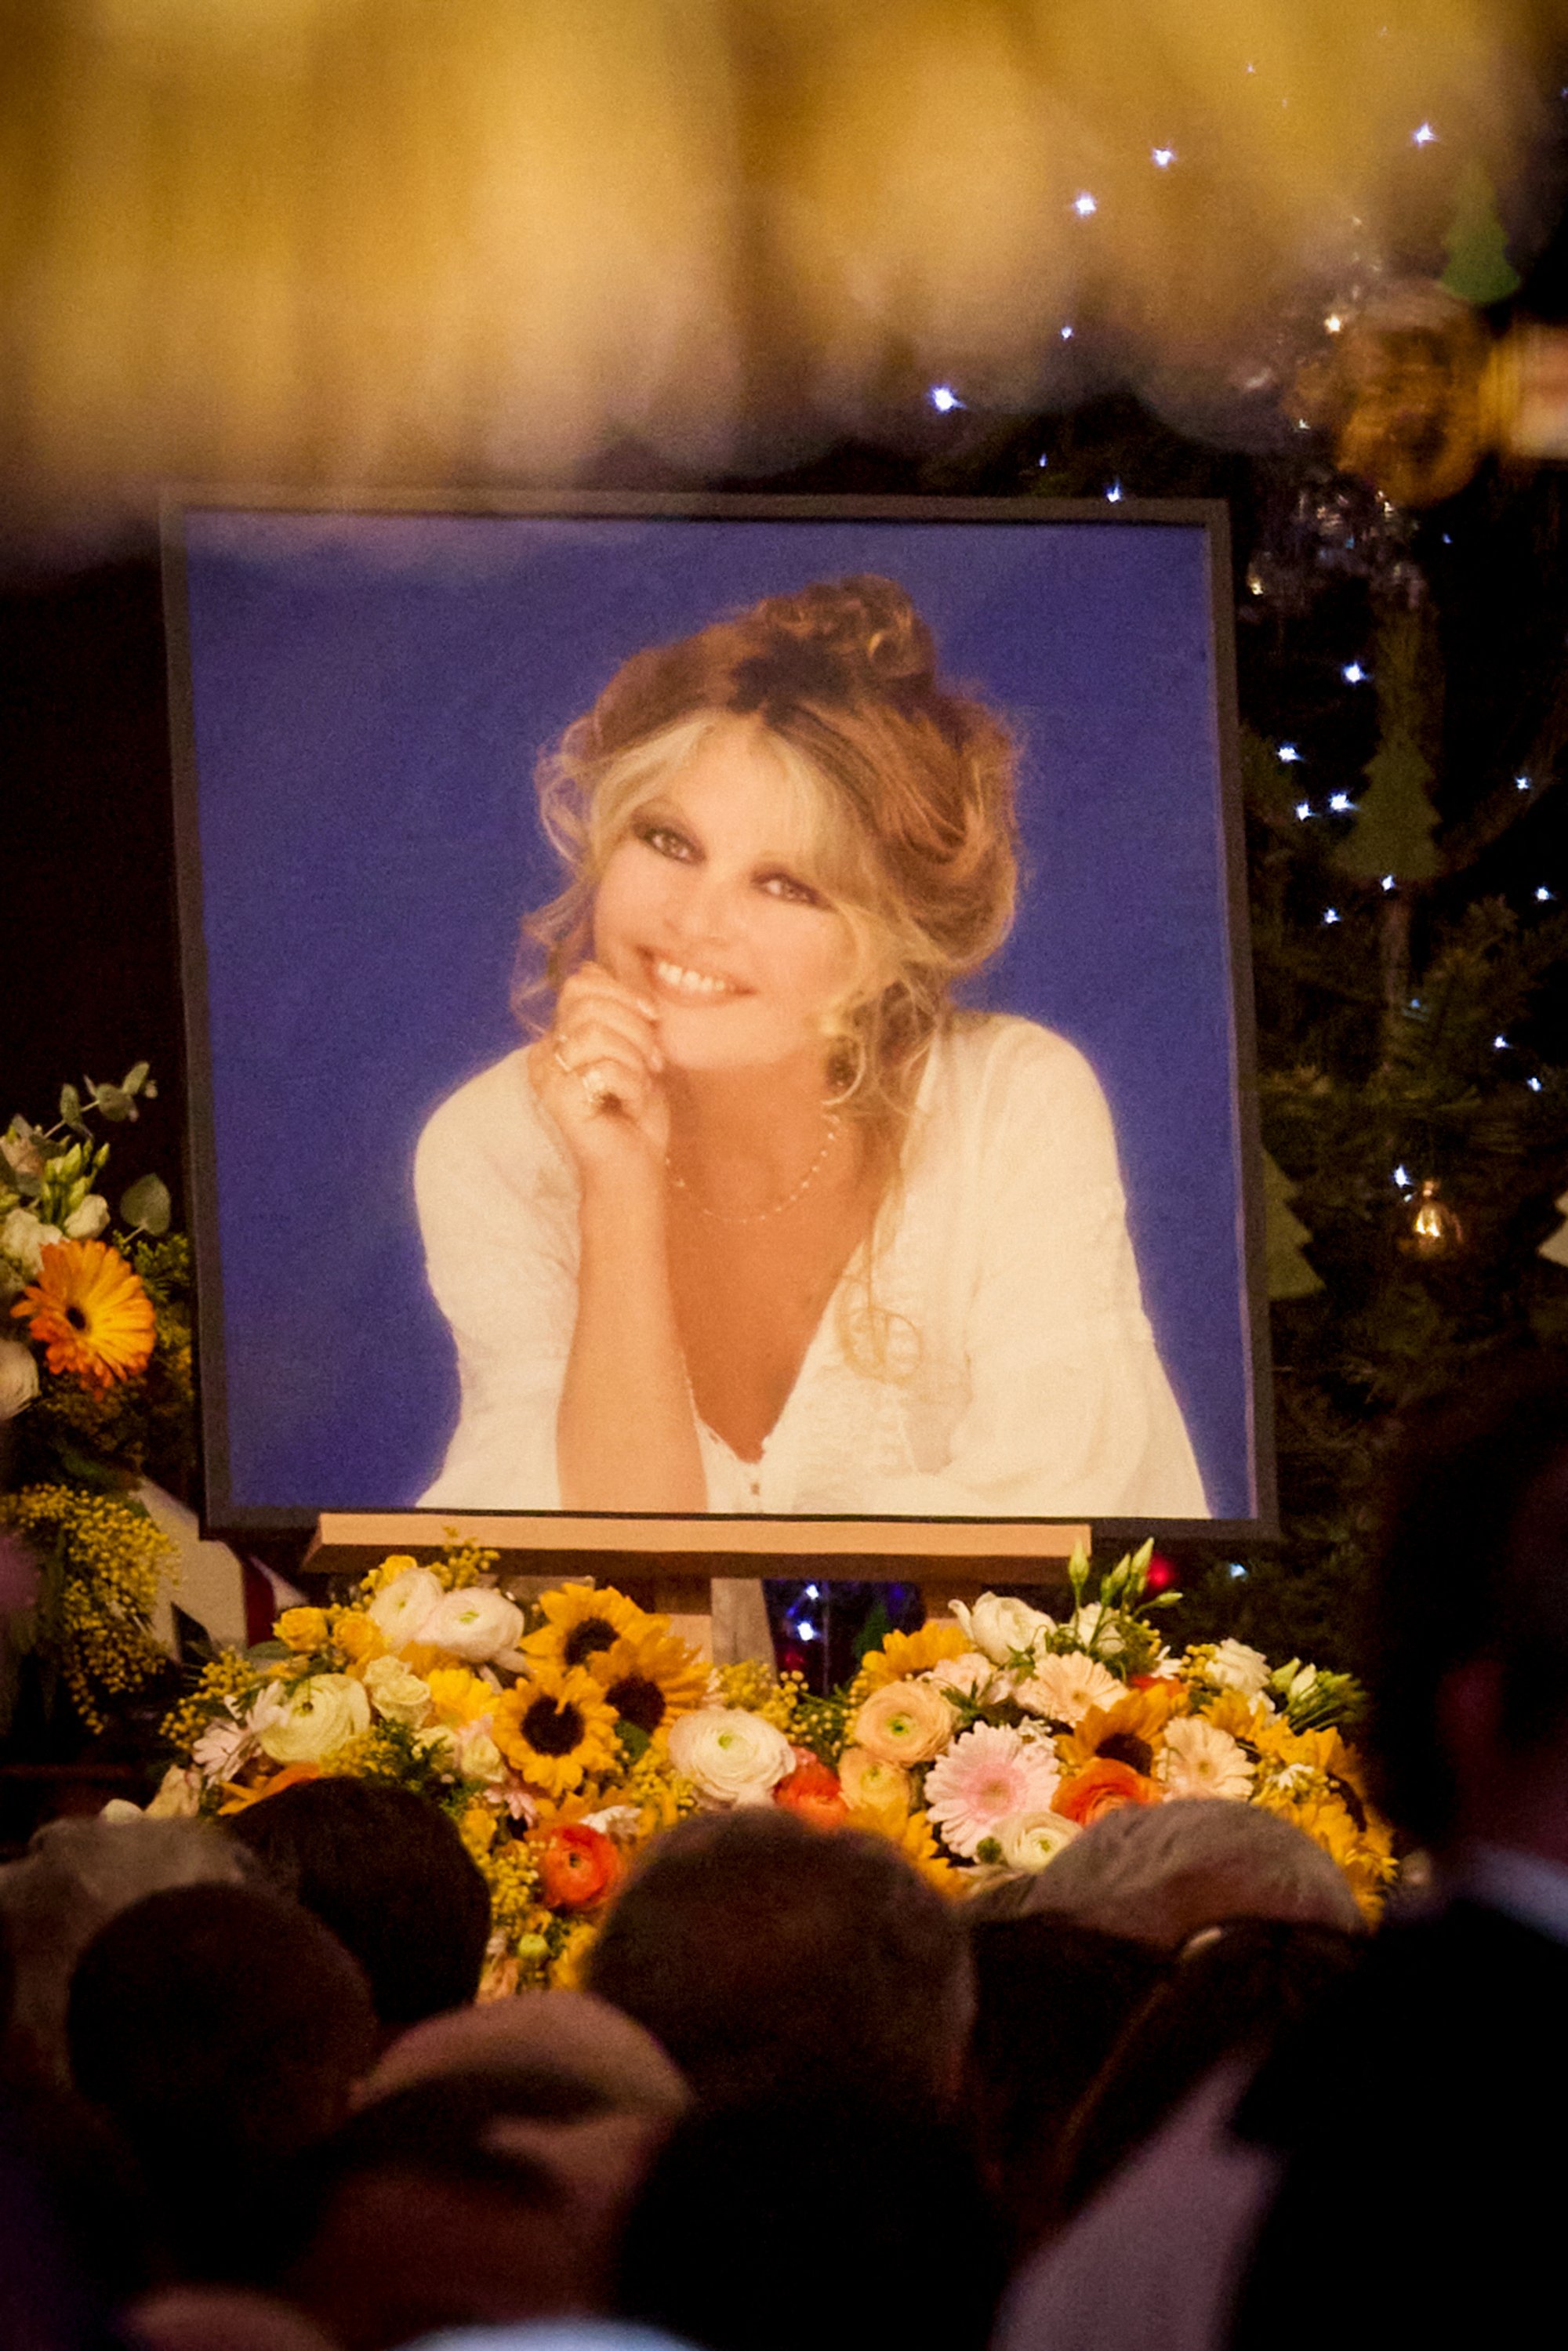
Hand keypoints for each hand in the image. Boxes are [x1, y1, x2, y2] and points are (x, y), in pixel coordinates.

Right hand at [529, 962, 668, 1181]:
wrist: (636, 1166)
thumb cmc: (636, 1111)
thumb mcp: (633, 1047)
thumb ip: (614, 1009)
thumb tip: (592, 968)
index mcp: (559, 1035)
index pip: (581, 982)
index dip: (625, 994)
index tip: (652, 1021)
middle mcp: (543, 1051)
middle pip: (588, 1002)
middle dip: (635, 1029)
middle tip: (651, 1063)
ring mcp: (545, 1075)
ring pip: (596, 1033)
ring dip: (635, 1061)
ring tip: (639, 1087)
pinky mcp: (556, 1098)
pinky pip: (604, 1068)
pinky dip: (632, 1086)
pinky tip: (629, 1107)